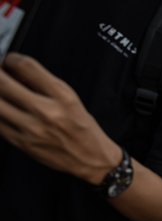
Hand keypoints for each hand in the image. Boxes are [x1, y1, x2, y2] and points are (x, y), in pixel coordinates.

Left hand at [0, 53, 120, 184]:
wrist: (92, 159)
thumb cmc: (84, 130)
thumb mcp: (71, 100)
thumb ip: (44, 85)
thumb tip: (17, 72)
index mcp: (62, 97)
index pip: (25, 66)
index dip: (11, 59)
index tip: (9, 62)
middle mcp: (46, 112)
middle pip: (2, 83)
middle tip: (1, 74)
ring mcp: (32, 129)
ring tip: (2, 93)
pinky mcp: (22, 143)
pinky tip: (4, 110)